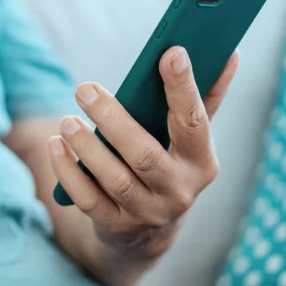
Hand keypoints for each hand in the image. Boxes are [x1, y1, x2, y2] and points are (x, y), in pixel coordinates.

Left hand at [48, 48, 238, 258]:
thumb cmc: (170, 164)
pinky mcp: (117, 227)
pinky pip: (89, 200)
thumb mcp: (190, 138)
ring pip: (115, 179)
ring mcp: (148, 213)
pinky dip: (69, 172)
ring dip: (87, 147)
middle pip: (145, 154)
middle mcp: (179, 191)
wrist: (150, 232)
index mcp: (202, 162)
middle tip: (85, 89)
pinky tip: (56, 147)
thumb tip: (230, 52)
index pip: (194, 122)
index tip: (171, 53)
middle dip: (113, 120)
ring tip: (67, 120)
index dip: (183, 88)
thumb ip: (206, 97)